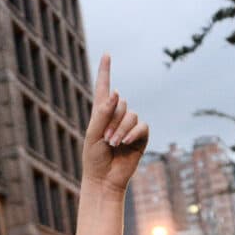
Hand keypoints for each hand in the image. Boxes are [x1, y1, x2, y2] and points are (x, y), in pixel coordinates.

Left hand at [81, 54, 148, 196]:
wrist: (104, 180)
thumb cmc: (94, 158)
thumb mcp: (92, 134)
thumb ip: (102, 113)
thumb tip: (116, 92)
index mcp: (100, 114)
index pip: (102, 88)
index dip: (105, 71)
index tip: (106, 54)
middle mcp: (116, 117)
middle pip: (120, 103)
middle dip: (112, 120)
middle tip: (105, 139)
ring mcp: (129, 127)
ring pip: (131, 115)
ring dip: (121, 129)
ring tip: (113, 144)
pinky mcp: (140, 137)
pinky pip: (141, 126)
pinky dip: (134, 132)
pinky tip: (126, 142)